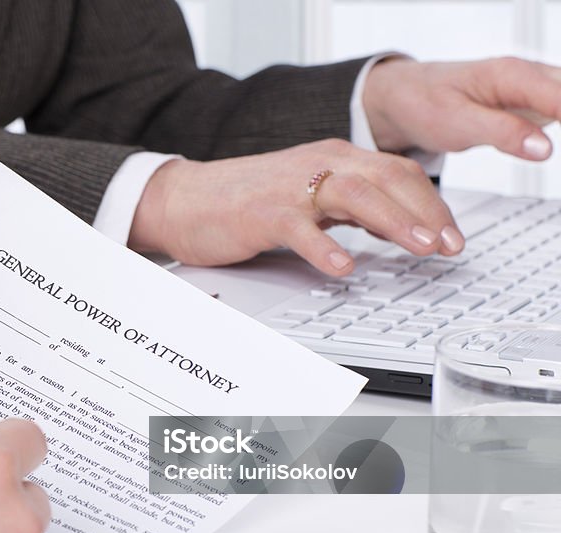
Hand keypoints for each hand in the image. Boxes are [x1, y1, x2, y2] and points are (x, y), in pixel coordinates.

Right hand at [129, 140, 461, 275]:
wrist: (185, 199)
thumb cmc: (245, 202)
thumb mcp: (309, 198)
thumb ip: (350, 207)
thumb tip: (396, 226)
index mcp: (334, 160)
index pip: (399, 174)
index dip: (434, 205)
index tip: (454, 238)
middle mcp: (318, 166)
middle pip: (388, 179)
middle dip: (426, 213)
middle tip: (449, 246)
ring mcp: (291, 188)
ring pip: (355, 194)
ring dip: (393, 221)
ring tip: (418, 247)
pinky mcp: (263, 213)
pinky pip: (301, 229)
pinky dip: (325, 247)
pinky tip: (343, 267)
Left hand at [364, 57, 560, 159]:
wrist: (402, 97)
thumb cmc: (423, 104)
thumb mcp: (456, 123)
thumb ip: (501, 133)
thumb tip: (545, 148)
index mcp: (512, 75)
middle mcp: (528, 75)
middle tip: (556, 153)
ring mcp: (532, 88)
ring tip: (551, 151)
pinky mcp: (529, 103)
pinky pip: (560, 109)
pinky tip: (549, 147)